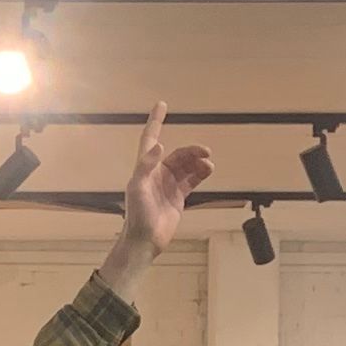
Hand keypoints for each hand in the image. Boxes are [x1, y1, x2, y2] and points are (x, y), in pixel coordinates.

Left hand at [116, 102, 216, 264]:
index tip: (162, 105)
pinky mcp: (178, 196)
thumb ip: (146, 166)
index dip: (155, 121)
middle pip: (177, 154)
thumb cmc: (137, 215)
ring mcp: (168, 184)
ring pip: (187, 166)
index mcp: (144, 168)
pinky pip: (192, 179)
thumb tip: (160, 146)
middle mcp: (157, 173)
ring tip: (208, 164)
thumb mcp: (137, 188)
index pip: (150, 138)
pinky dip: (201, 173)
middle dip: (191, 151)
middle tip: (205, 152)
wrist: (146, 240)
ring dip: (198, 162)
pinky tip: (208, 170)